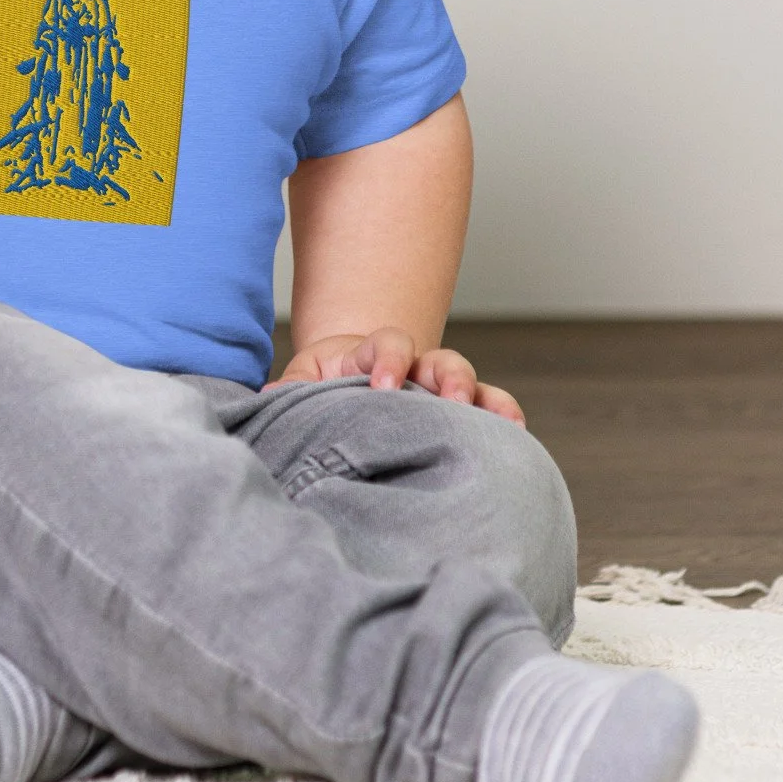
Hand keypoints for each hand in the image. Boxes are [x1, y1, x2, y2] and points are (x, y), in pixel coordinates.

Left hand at [273, 327, 524, 423]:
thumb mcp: (305, 381)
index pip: (388, 344)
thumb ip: (291, 387)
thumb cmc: (324, 385)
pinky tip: (515, 437)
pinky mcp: (458, 410)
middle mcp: (415, 366)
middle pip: (441, 360)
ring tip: (499, 424)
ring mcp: (440, 388)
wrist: (347, 383)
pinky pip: (489, 408)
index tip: (382, 388)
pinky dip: (504, 417)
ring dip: (482, 399)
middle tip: (447, 401)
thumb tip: (266, 399)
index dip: (389, 361)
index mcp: (374, 354)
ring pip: (470, 382)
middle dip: (447, 378)